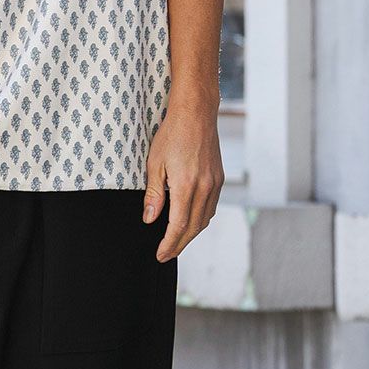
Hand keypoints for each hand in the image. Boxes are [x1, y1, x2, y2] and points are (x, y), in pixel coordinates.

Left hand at [144, 103, 223, 261]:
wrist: (196, 114)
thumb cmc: (172, 134)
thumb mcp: (155, 164)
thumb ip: (154, 194)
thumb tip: (149, 219)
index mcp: (186, 186)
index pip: (178, 226)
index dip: (169, 244)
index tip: (160, 254)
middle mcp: (204, 188)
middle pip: (193, 228)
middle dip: (179, 245)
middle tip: (165, 255)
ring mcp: (215, 184)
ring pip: (204, 220)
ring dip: (190, 234)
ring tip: (176, 242)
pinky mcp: (219, 179)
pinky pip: (211, 207)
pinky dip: (200, 220)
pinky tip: (190, 222)